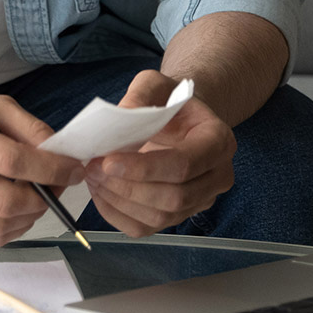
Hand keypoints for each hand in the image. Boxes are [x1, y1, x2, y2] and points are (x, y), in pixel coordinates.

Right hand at [0, 86, 83, 246]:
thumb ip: (23, 125)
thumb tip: (58, 150)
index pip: (11, 161)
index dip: (50, 169)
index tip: (73, 168)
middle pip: (5, 202)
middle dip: (44, 199)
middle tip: (57, 186)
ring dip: (29, 217)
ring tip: (37, 197)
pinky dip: (9, 229)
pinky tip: (16, 210)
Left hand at [85, 69, 235, 236]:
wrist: (179, 117)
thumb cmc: (168, 99)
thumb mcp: (154, 84)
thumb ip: (139, 95)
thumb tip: (119, 119)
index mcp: (218, 141)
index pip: (184, 164)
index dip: (145, 168)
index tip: (109, 161)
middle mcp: (218, 176)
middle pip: (174, 197)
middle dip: (128, 187)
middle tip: (93, 168)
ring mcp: (201, 200)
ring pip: (161, 217)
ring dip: (120, 201)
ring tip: (93, 177)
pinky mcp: (180, 216)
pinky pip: (148, 228)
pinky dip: (118, 215)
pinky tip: (101, 193)